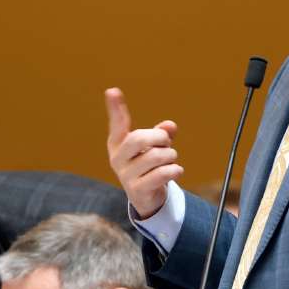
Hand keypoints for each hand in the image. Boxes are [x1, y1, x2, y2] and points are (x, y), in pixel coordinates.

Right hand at [105, 87, 181, 217]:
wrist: (146, 197)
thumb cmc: (149, 165)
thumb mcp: (155, 146)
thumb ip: (162, 134)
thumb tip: (170, 126)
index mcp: (118, 143)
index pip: (118, 124)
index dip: (116, 108)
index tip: (112, 91)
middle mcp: (118, 158)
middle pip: (138, 138)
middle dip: (159, 137)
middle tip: (167, 142)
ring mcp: (125, 175)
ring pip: (155, 156)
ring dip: (170, 156)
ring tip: (170, 160)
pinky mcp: (137, 190)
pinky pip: (161, 174)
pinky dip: (174, 170)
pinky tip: (175, 171)